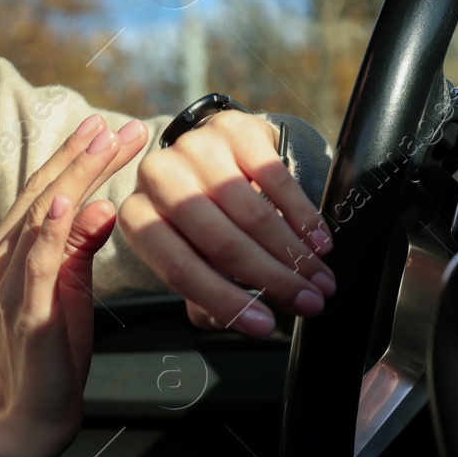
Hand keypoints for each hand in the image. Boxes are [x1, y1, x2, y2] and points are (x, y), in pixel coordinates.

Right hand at [0, 114, 147, 456]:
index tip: (108, 127)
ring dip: (75, 175)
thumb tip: (103, 205)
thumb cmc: (52, 351)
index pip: (46, 191)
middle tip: (116, 125)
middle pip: (44, 193)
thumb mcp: (70, 287)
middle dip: (82, 154)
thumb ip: (79, 245)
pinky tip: (71, 201)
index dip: (76, 156)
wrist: (32, 414)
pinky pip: (38, 262)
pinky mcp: (26, 311)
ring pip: (42, 216)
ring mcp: (8, 284)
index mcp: (8, 249)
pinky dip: (51, 228)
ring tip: (104, 144)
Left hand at [118, 110, 334, 336]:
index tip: (264, 327)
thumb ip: (201, 290)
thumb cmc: (199, 218)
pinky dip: (303, 217)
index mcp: (137, 217)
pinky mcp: (233, 129)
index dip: (226, 301)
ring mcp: (194, 148)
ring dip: (294, 255)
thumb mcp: (189, 252)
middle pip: (222, 243)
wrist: (213, 153)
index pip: (180, 270)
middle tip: (309, 303)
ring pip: (252, 214)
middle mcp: (158, 177)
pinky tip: (319, 243)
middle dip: (273, 280)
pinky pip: (276, 179)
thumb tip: (224, 320)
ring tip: (320, 279)